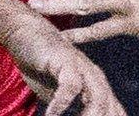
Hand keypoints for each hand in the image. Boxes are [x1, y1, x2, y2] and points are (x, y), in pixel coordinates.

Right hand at [0, 12, 124, 115]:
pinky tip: (51, 115)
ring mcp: (82, 68)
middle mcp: (95, 78)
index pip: (114, 113)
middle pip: (111, 109)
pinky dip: (62, 104)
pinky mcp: (66, 60)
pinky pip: (71, 86)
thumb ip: (70, 111)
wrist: (24, 30)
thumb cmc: (41, 65)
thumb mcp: (58, 96)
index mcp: (97, 88)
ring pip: (98, 98)